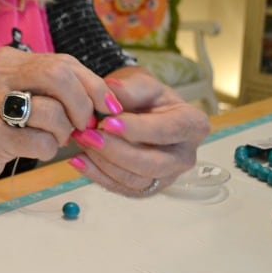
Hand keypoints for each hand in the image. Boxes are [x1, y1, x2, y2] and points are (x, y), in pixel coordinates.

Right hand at [0, 47, 121, 188]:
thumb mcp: (22, 96)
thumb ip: (56, 90)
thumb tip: (106, 100)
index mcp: (9, 60)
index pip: (64, 62)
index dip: (94, 85)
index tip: (109, 107)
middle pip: (59, 76)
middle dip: (83, 104)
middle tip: (85, 125)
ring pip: (52, 111)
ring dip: (64, 132)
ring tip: (54, 138)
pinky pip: (39, 141)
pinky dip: (48, 149)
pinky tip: (34, 149)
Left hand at [69, 66, 210, 195]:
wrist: (139, 112)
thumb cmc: (144, 97)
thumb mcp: (141, 83)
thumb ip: (129, 88)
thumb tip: (111, 90)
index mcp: (193, 124)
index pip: (167, 130)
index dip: (137, 129)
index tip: (108, 122)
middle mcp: (185, 156)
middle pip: (152, 163)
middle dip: (116, 151)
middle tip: (88, 135)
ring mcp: (166, 177)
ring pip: (134, 180)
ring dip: (103, 163)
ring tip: (80, 142)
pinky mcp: (145, 189)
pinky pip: (120, 188)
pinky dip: (96, 175)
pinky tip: (78, 159)